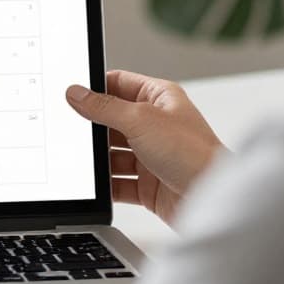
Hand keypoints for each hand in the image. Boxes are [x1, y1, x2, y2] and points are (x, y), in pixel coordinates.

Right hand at [66, 70, 224, 224]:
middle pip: (112, 121)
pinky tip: (97, 185)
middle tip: (71, 130)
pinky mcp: (148, 184)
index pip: (119, 84)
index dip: (94, 87)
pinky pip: (118, 182)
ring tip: (84, 161)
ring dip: (99, 160)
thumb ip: (104, 107)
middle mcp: (155, 125)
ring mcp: (151, 155)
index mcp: (159, 98)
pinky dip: (107, 184)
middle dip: (93, 128)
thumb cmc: (193, 154)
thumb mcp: (140, 120)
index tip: (71, 93)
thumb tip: (77, 93)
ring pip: (113, 154)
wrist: (213, 199)